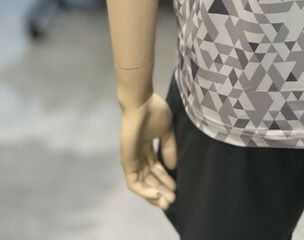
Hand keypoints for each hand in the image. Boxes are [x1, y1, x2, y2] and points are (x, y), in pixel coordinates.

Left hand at [119, 93, 177, 209]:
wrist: (141, 104)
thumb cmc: (153, 112)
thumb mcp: (166, 131)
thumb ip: (169, 148)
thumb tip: (172, 167)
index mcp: (146, 147)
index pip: (154, 169)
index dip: (165, 179)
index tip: (176, 188)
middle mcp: (138, 156)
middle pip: (149, 179)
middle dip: (161, 190)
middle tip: (172, 200)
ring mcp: (132, 160)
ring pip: (142, 184)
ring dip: (154, 194)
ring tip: (166, 201)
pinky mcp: (127, 163)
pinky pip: (134, 183)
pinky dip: (144, 192)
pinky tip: (156, 195)